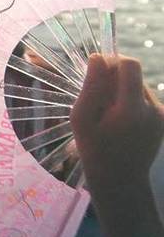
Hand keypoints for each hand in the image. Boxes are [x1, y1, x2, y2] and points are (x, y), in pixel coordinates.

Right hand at [71, 54, 163, 188]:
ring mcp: (162, 114)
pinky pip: (144, 99)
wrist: (121, 179)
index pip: (130, 65)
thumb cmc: (94, 148)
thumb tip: (98, 57)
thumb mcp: (81, 118)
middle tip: (98, 102)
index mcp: (131, 109)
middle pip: (134, 75)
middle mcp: (153, 109)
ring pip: (139, 86)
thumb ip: (91, 87)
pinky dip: (130, 102)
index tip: (97, 74)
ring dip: (122, 92)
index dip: (113, 62)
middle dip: (114, 80)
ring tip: (109, 115)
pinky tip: (121, 122)